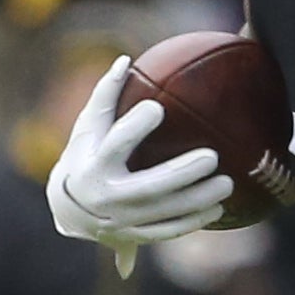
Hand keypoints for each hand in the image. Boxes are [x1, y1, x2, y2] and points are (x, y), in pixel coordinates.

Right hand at [46, 62, 231, 273]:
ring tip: (227, 183)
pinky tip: (217, 209)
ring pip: (165, 212)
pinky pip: (168, 230)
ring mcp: (123, 219)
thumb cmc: (85, 154)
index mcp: (95, 164)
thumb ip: (105, 95)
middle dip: (181, 173)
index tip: (158, 108)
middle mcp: (108, 196)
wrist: (67, 208)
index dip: (135, 126)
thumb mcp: (87, 127)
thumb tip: (125, 59)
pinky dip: (192, 221)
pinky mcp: (134, 235)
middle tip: (212, 156)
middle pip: (149, 186)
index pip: (116, 143)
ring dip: (198, 200)